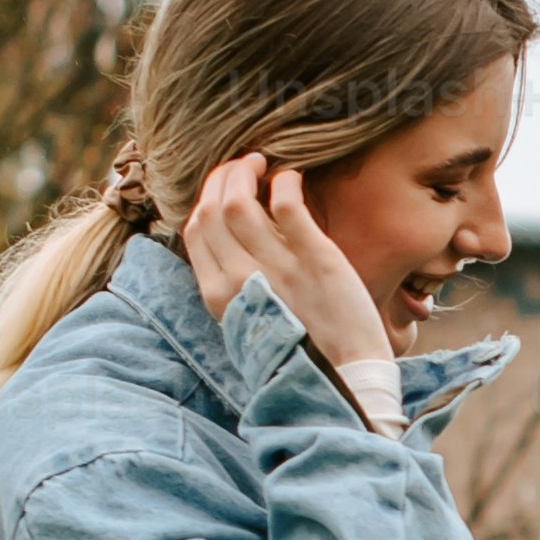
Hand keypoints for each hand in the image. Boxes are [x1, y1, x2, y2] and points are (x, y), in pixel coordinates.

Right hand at [180, 153, 393, 391]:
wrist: (345, 377)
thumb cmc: (299, 351)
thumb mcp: (249, 322)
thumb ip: (233, 285)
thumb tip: (227, 241)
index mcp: (220, 296)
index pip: (195, 230)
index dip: (206, 199)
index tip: (223, 187)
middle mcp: (240, 279)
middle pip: (213, 209)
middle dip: (223, 177)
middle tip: (242, 165)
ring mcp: (277, 266)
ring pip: (240, 201)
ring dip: (246, 172)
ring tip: (260, 163)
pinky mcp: (316, 257)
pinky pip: (287, 204)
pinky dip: (284, 181)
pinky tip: (291, 177)